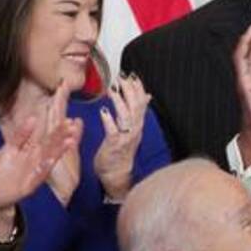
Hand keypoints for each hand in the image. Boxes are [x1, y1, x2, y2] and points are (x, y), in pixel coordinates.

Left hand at [0, 83, 82, 229]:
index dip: (58, 130)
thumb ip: (21, 135)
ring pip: (49, 160)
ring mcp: (35, 173)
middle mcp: (37, 161)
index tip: (69, 120)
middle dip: (62, 137)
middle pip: (51, 146)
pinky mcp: (30, 185)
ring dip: (59, 151)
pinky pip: (38, 175)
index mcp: (32, 151)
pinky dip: (44, 168)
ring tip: (69, 141)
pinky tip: (51, 160)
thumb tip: (33, 118)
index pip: (48, 138)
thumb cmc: (3, 172)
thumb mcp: (9, 148)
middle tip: (72, 126)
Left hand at [93, 73, 151, 200]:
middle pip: (136, 107)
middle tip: (121, 78)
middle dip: (130, 91)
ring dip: (120, 103)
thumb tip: (147, 96)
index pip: (141, 103)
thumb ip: (137, 111)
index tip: (132, 76)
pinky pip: (113, 132)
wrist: (116, 174)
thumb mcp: (132, 129)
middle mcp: (135, 130)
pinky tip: (103, 111)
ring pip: (126, 117)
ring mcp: (126, 138)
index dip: (138, 89)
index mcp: (138, 125)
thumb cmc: (121, 151)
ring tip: (112, 90)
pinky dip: (109, 121)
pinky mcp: (115, 146)